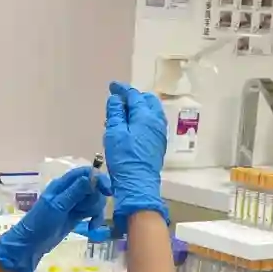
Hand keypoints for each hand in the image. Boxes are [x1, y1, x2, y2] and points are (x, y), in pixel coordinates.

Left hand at [0, 166, 112, 271]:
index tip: (107, 191)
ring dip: (96, 211)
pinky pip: (91, 212)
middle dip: (96, 199)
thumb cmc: (41, 222)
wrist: (32, 243)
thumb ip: (75, 192)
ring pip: (93, 200)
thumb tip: (91, 177)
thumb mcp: (58, 206)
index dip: (98, 179)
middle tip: (89, 211)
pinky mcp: (76, 216)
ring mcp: (74, 204)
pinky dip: (94, 218)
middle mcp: (70, 192)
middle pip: (93, 187)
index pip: (85, 173)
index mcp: (63, 185)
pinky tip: (92, 227)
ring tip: (91, 223)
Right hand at [104, 83, 169, 230]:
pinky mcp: (158, 144)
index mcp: (146, 115)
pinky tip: (132, 126)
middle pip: (147, 101)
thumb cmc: (124, 159)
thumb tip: (116, 99)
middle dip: (134, 97)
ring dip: (139, 108)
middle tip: (119, 100)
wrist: (138, 185)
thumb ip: (116, 114)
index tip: (112, 86)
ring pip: (151, 112)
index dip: (122, 90)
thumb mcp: (114, 134)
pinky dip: (142, 118)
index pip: (134, 95)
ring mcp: (160, 133)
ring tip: (124, 113)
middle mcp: (157, 121)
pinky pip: (152, 123)